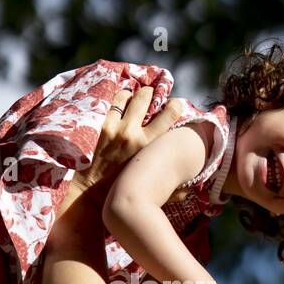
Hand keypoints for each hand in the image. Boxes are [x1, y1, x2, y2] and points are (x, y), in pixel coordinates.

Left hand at [71, 85, 183, 202]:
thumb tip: (187, 188)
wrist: (95, 191)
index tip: (174, 105)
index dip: (175, 105)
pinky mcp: (103, 126)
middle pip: (147, 97)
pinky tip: (123, 103)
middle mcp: (134, 133)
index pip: (171, 113)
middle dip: (152, 93)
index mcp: (150, 146)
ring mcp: (117, 127)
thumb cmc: (126, 187)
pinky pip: (114, 102)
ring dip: (134, 94)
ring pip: (129, 96)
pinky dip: (120, 99)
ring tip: (136, 99)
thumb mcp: (154, 188)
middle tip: (152, 95)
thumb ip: (173, 189)